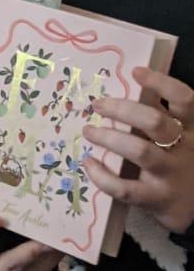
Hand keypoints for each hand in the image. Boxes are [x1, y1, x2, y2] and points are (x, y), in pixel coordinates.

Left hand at [84, 66, 193, 233]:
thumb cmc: (180, 161)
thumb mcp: (180, 135)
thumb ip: (161, 114)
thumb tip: (128, 87)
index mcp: (191, 129)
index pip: (185, 100)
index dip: (162, 83)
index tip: (136, 71)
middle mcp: (185, 149)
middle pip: (155, 123)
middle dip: (122, 110)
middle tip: (97, 105)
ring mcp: (171, 175)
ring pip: (140, 151)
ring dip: (109, 138)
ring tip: (88, 131)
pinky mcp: (157, 199)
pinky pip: (125, 188)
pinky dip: (102, 176)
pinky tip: (89, 164)